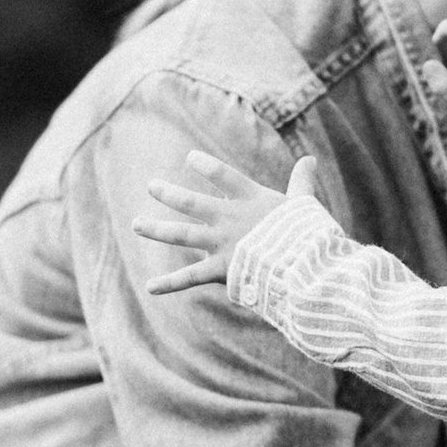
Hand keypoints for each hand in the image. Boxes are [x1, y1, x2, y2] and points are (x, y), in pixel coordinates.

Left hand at [137, 144, 295, 292]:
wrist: (304, 265)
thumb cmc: (308, 234)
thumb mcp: (304, 204)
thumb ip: (302, 182)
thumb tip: (310, 159)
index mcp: (251, 199)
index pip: (223, 175)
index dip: (206, 165)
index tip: (190, 159)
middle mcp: (229, 218)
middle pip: (191, 202)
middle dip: (168, 193)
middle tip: (150, 186)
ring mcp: (221, 244)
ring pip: (181, 234)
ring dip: (157, 229)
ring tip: (136, 224)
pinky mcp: (220, 270)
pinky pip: (189, 278)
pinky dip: (169, 284)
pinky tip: (149, 287)